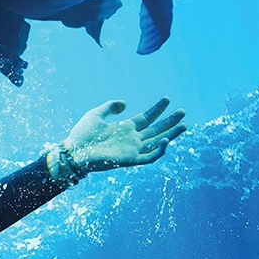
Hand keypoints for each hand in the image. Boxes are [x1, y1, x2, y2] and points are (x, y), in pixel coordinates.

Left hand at [63, 97, 185, 173]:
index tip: (167, 99)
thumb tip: (125, 103)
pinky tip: (165, 139)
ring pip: (157, 142)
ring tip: (183, 124)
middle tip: (182, 111)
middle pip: (155, 129)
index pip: (146, 118)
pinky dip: (159, 150)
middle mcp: (132, 139)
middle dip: (169, 121)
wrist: (74, 151)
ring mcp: (132, 149)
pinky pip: (150, 157)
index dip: (157, 109)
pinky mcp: (130, 160)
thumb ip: (110, 107)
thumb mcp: (96, 114)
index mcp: (125, 128)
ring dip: (171, 134)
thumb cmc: (82, 134)